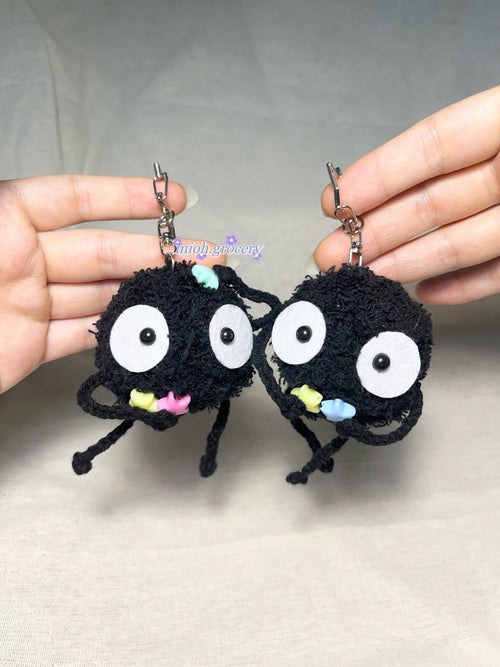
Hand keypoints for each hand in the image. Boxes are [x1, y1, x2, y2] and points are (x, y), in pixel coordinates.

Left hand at [0, 174, 218, 392]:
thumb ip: (9, 212)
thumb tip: (48, 198)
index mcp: (5, 219)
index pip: (77, 199)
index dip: (129, 197)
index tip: (177, 200)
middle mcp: (22, 257)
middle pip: (100, 251)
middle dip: (156, 251)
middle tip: (206, 257)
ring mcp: (29, 303)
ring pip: (99, 293)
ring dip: (147, 294)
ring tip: (191, 292)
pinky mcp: (31, 346)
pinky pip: (83, 334)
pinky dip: (118, 331)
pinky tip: (151, 327)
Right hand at [316, 86, 499, 303]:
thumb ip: (464, 142)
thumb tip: (402, 180)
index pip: (436, 144)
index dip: (381, 172)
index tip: (335, 201)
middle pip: (435, 199)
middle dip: (377, 228)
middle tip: (332, 253)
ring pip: (461, 239)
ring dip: (406, 261)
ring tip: (364, 276)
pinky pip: (497, 271)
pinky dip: (462, 285)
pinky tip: (426, 291)